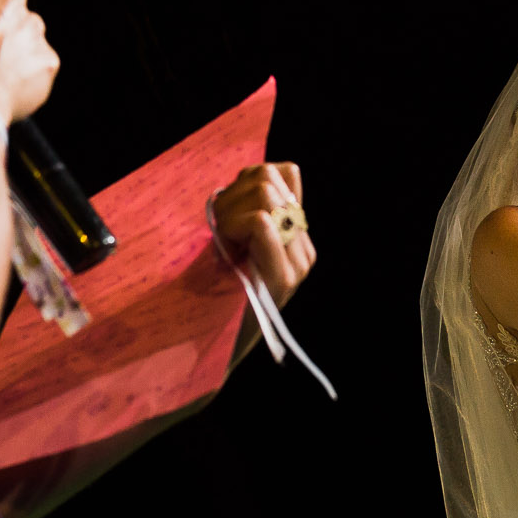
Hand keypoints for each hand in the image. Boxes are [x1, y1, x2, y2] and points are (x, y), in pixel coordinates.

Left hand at [212, 162, 315, 306]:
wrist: (214, 347)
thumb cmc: (213, 295)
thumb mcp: (230, 244)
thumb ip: (245, 213)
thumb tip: (247, 178)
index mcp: (296, 233)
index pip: (283, 171)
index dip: (244, 180)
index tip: (227, 214)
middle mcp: (303, 245)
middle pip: (268, 176)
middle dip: (231, 195)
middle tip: (219, 232)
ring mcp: (297, 262)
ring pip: (264, 194)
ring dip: (228, 212)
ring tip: (222, 244)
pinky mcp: (283, 277)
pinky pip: (260, 223)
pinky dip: (232, 228)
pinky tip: (225, 253)